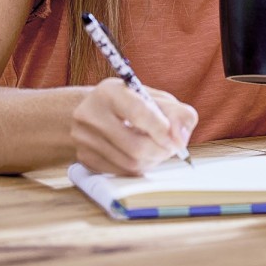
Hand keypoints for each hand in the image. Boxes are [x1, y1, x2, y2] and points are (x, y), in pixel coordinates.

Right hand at [71, 80, 197, 175]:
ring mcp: (84, 139)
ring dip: (153, 160)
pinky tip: (141, 155)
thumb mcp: (153, 97)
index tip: (177, 140)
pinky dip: (139, 167)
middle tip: (172, 147)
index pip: (139, 114)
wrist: (90, 111)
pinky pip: (122, 173)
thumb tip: (180, 138)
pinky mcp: (85, 159)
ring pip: (131, 163)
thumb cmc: (129, 103)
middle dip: (162, 151)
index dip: (163, 131)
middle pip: (136, 146)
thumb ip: (176, 112)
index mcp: (110, 92)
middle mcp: (90, 114)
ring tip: (157, 149)